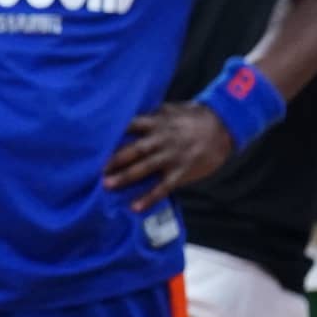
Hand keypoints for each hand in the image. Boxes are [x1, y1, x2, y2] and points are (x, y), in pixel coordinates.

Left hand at [103, 102, 234, 209]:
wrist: (224, 127)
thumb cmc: (192, 117)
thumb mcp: (171, 110)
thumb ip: (149, 115)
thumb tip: (122, 113)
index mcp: (157, 123)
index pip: (130, 125)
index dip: (112, 131)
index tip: (92, 138)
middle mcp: (162, 139)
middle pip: (134, 149)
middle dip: (114, 159)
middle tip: (95, 168)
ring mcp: (172, 156)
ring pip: (145, 168)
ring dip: (125, 177)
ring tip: (107, 185)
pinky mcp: (182, 171)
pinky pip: (163, 187)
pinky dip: (149, 197)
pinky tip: (135, 207)